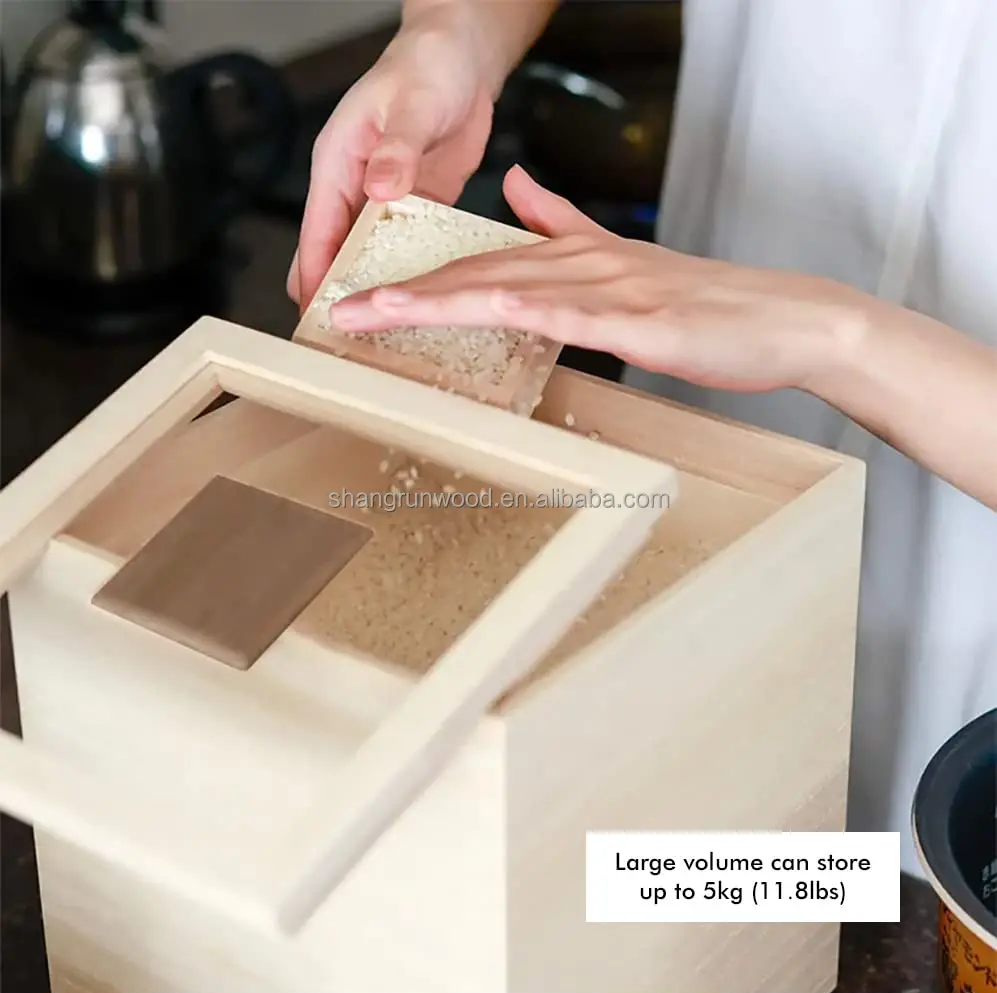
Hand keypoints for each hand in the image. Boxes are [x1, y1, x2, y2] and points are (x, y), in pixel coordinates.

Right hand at [287, 5, 495, 310]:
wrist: (462, 60)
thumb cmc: (425, 67)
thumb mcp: (411, 104)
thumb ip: (396, 148)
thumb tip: (379, 188)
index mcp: (339, 164)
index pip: (317, 232)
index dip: (313, 276)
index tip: (314, 316)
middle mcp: (357, 188)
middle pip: (334, 254)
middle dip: (337, 294)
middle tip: (345, 341)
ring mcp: (386, 202)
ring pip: (369, 258)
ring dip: (374, 290)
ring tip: (381, 333)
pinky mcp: (418, 208)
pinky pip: (407, 250)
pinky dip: (409, 275)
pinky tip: (420, 303)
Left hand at [327, 166, 860, 393]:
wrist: (784, 318)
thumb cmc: (710, 306)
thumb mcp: (628, 263)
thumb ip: (566, 225)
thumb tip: (518, 191)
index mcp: (575, 260)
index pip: (481, 269)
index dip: (419, 282)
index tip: (367, 298)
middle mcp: (581, 266)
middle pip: (476, 277)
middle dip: (403, 295)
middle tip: (342, 310)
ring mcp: (607, 289)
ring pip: (505, 291)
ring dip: (435, 303)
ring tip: (374, 316)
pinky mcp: (637, 320)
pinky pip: (566, 315)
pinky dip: (515, 312)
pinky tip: (474, 313)